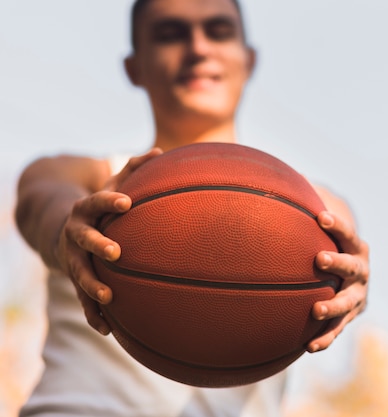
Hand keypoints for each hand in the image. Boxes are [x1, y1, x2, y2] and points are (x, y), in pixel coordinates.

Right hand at [56, 148, 162, 334]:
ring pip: (79, 272)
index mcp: (87, 209)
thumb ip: (135, 169)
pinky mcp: (75, 277)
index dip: (110, 201)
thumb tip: (162, 151)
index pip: (96, 201)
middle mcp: (75, 232)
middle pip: (83, 238)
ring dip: (92, 286)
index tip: (128, 203)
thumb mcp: (113, 186)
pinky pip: (83, 298)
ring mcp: (72, 257)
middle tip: (116, 253)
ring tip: (109, 298)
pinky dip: (94, 313)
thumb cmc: (103, 207)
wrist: (62, 228)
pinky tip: (108, 329)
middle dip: (98, 244)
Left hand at [307, 210, 369, 351]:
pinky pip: (338, 329)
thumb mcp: (326, 230)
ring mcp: (358, 296)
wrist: (353, 281)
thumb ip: (310, 206)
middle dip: (337, 263)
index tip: (321, 217)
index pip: (347, 234)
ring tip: (314, 310)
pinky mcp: (349, 317)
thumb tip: (287, 175)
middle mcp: (361, 271)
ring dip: (332, 306)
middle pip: (352, 267)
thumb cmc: (331, 247)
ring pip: (348, 303)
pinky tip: (309, 347)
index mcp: (356, 247)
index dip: (337, 225)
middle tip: (318, 259)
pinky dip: (326, 337)